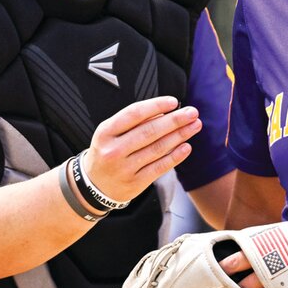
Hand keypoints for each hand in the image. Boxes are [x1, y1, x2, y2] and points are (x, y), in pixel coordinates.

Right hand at [82, 96, 202, 202]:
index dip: (155, 106)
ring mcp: (124, 168)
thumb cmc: (107, 151)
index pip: (134, 114)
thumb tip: (164, 112)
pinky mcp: (135, 183)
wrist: (93, 185)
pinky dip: (175, 157)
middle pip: (149, 132)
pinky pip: (159, 167)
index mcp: (106, 132)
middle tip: (192, 113)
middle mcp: (114, 150)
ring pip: (157, 149)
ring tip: (194, 126)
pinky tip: (186, 147)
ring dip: (180, 136)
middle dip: (174, 121)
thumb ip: (133, 122)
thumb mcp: (110, 133)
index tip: (173, 101)